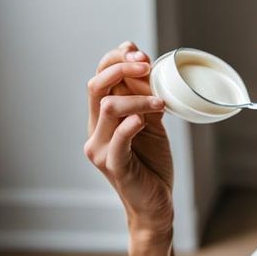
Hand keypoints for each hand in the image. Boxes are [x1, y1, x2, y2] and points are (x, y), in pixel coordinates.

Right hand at [84, 44, 173, 235]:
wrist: (154, 202)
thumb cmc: (151, 161)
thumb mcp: (150, 121)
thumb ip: (145, 97)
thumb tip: (146, 63)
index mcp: (102, 118)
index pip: (99, 78)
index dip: (116, 60)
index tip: (139, 52)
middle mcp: (95, 130)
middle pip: (96, 86)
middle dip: (121, 68)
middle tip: (147, 66)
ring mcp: (101, 149)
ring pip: (108, 107)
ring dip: (137, 97)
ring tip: (161, 102)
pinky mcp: (114, 166)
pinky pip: (117, 141)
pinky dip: (130, 125)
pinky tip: (145, 120)